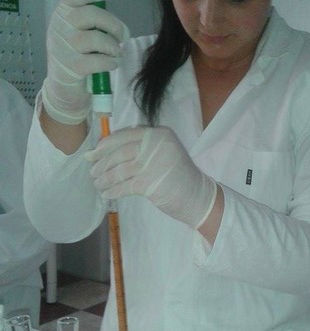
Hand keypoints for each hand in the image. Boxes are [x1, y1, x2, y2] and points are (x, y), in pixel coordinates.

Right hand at [42, 0, 129, 124]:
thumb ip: (82, 4)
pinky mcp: (71, 68)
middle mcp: (59, 27)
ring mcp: (63, 48)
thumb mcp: (74, 27)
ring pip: (96, 39)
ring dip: (113, 46)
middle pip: (91, 14)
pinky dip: (111, 62)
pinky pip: (99, 60)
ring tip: (116, 52)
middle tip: (125, 35)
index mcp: (61, 13)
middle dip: (114, 24)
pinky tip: (112, 64)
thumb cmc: (74, 54)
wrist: (63, 89)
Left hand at [86, 126, 216, 228]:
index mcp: (159, 134)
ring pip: (119, 170)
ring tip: (98, 184)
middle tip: (92, 173)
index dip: (106, 145)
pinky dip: (113, 191)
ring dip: (105, 179)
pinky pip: (124, 186)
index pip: (125, 135)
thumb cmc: (176, 176)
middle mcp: (157, 146)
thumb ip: (142, 147)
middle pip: (120, 153)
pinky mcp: (151, 183)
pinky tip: (107, 194)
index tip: (93, 154)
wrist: (197, 196)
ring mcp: (154, 164)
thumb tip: (106, 150)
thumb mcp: (163, 153)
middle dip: (102, 164)